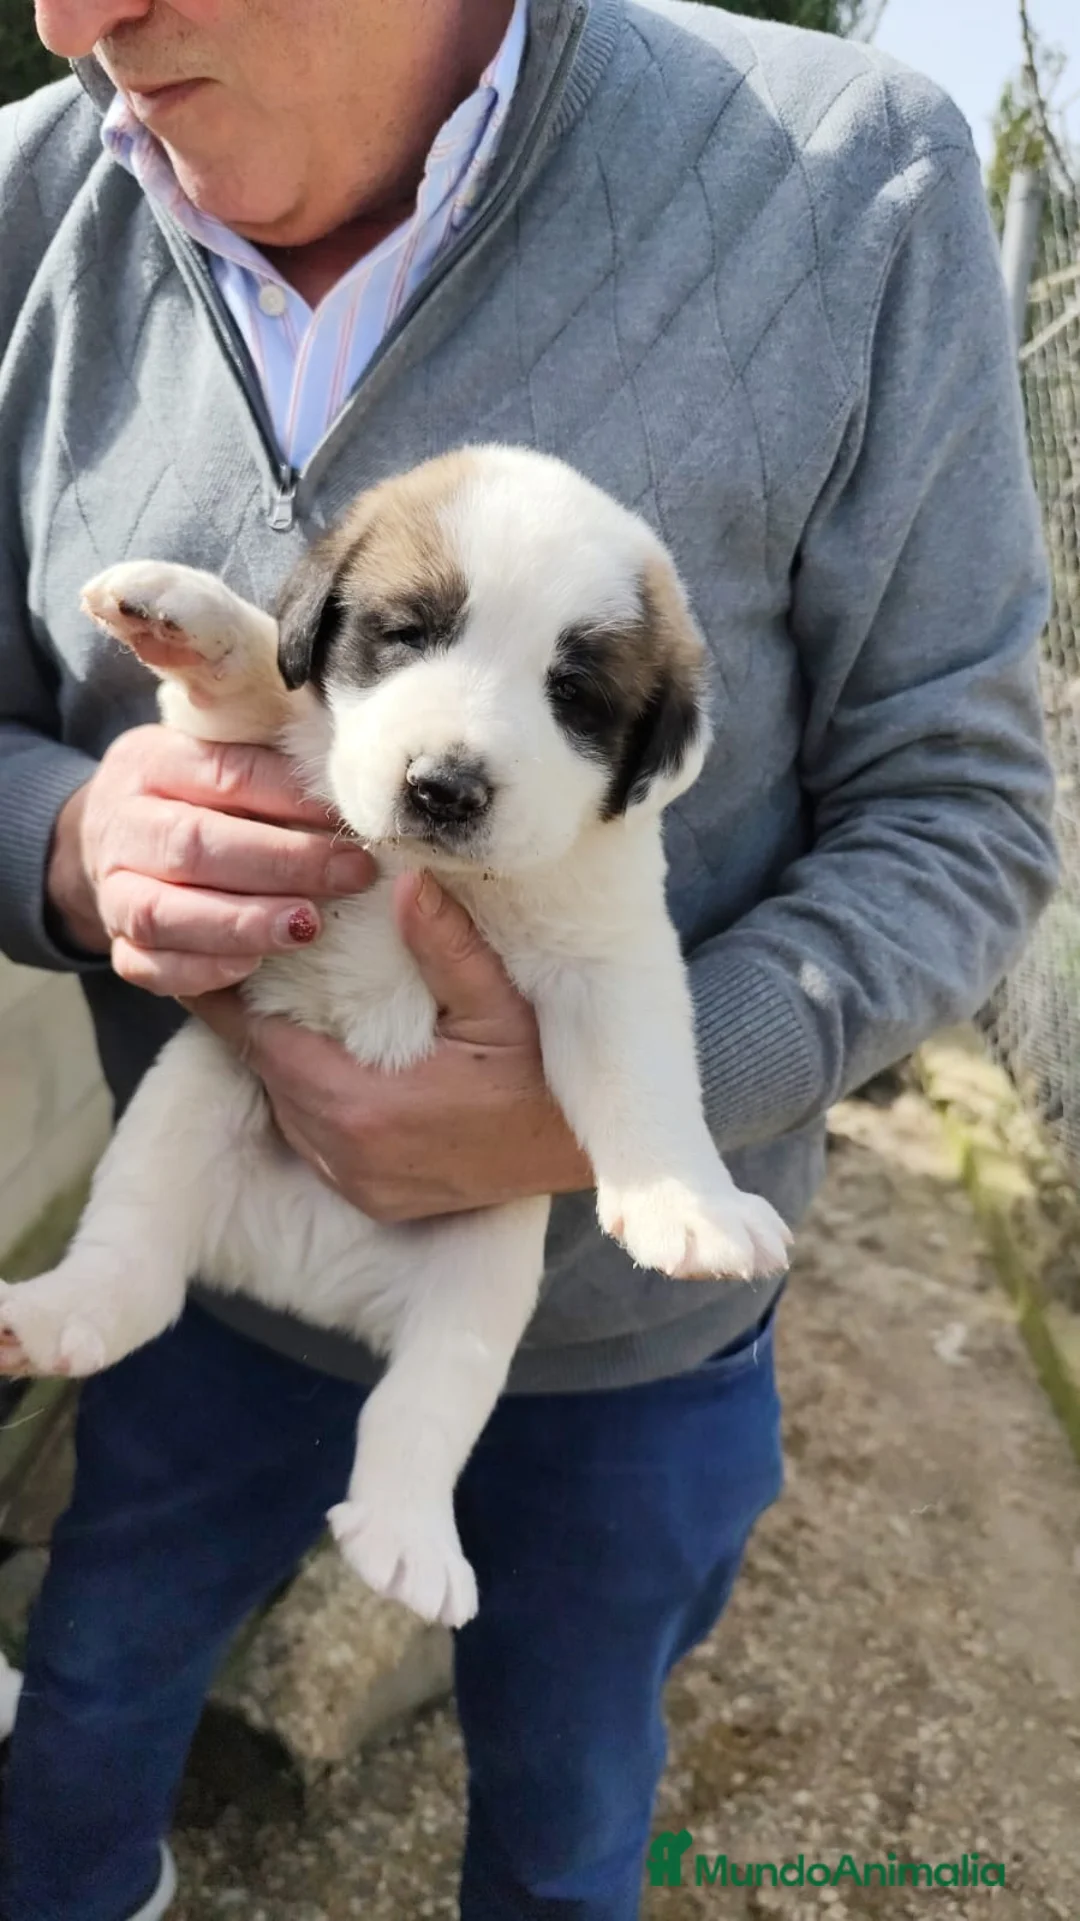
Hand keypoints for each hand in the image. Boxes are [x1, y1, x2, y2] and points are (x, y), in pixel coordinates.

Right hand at [46, 725, 373, 995]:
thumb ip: (274, 772)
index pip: (225, 774)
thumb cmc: (195, 797)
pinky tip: (253, 968)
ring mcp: (111, 891)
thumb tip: (354, 794)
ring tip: (307, 927)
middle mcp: (121, 825)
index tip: (351, 819)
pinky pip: (149, 968)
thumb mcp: (222, 760)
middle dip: (281, 864)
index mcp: (151, 762)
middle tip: (351, 875)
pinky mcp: (118, 946)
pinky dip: (202, 971)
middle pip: (193, 846)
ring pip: (161, 913)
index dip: (291, 797)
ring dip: (240, 924)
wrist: (113, 838)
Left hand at [185, 871, 593, 1219]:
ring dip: (281, 1061)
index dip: (227, 996)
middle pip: (266, 1072)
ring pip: (286, 1108)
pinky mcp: (373, 1198)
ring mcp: (357, 1182)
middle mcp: (345, 1153)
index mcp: (361, 1104)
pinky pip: (315, 1141)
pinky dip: (309, 1099)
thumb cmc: (544, 1081)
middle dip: (251, 1021)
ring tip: (276, 1005)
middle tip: (239, 961)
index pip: (260, 1041)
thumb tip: (408, 880)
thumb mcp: (502, 1006)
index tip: (201, 954)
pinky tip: (324, 1060)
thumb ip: (447, 947)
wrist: (579, 1159)